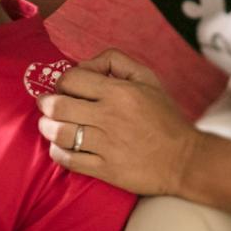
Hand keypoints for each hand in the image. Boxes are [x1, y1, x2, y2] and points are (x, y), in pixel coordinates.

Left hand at [36, 49, 200, 195]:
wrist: (185, 160)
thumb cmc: (164, 117)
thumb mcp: (147, 78)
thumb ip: (115, 61)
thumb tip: (85, 64)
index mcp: (119, 92)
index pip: (71, 79)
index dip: (61, 82)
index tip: (63, 89)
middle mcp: (110, 117)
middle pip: (58, 106)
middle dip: (45, 105)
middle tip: (46, 106)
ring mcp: (106, 145)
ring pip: (59, 133)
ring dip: (47, 128)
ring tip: (49, 126)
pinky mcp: (106, 169)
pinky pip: (68, 160)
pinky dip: (57, 152)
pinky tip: (60, 147)